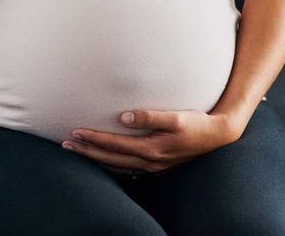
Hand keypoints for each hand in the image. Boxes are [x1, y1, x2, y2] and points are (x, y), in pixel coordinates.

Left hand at [61, 109, 240, 173]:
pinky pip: (127, 168)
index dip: (94, 139)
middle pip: (111, 158)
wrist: (217, 135)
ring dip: (96, 158)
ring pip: (117, 166)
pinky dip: (111, 165)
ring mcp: (153, 166)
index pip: (115, 145)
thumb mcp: (177, 116)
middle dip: (88, 151)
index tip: (75, 132)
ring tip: (78, 150)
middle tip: (66, 143)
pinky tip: (103, 161)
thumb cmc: (197, 123)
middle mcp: (150, 161)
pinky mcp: (156, 164)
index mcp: (152, 149)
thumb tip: (125, 117)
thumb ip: (151, 116)